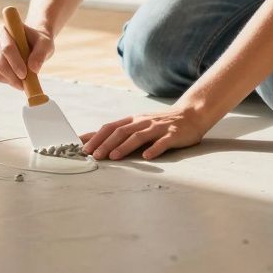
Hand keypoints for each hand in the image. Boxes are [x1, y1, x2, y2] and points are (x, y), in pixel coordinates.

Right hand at [0, 20, 53, 90]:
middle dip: (13, 75)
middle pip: (0, 62)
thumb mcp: (45, 44)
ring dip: (11, 81)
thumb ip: (41, 53)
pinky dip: (8, 81)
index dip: (15, 63)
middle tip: (25, 84)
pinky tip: (18, 79)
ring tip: (24, 82)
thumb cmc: (38, 41)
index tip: (25, 74)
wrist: (32, 43)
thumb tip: (33, 69)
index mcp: (4, 29)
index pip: (7, 48)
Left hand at [81, 104, 209, 160]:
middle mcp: (143, 122)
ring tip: (113, 157)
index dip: (96, 136)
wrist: (190, 115)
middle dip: (106, 143)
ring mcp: (158, 128)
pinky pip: (162, 142)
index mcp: (133, 120)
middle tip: (94, 155)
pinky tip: (147, 157)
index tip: (81, 147)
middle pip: (121, 131)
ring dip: (124, 147)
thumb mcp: (139, 125)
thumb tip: (96, 142)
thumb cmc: (160, 123)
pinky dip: (154, 149)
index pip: (110, 127)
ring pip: (138, 136)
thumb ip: (121, 133)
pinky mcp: (172, 135)